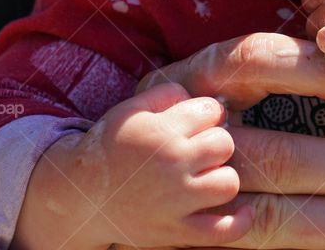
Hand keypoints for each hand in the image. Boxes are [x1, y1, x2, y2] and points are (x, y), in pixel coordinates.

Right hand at [14, 83, 251, 249]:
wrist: (81, 196)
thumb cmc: (110, 147)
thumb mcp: (132, 109)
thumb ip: (168, 94)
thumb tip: (203, 98)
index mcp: (163, 131)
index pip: (213, 111)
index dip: (208, 115)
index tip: (196, 124)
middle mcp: (172, 164)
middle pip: (225, 143)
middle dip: (215, 143)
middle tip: (198, 151)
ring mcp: (176, 201)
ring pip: (229, 182)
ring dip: (221, 178)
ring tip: (205, 177)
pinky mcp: (176, 232)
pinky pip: (223, 231)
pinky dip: (239, 222)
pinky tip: (243, 210)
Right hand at [130, 30, 324, 247]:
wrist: (85, 180)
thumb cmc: (165, 115)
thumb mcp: (204, 80)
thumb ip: (273, 79)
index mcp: (195, 79)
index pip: (258, 63)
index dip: (316, 72)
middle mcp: (189, 136)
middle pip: (275, 154)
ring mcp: (186, 197)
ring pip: (269, 214)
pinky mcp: (188, 238)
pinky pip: (253, 245)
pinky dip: (303, 246)